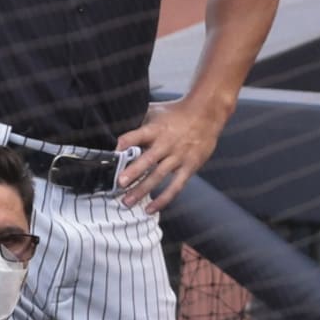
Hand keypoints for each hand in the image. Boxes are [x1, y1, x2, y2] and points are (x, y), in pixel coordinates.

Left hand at [114, 99, 227, 214]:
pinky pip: (175, 186)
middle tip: (119, 183)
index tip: (112, 152)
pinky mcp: (189, 167)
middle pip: (147, 159)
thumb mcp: (155, 111)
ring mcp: (178, 157)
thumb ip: (138, 120)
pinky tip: (151, 208)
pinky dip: (163, 199)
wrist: (206, 113)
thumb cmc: (176, 112)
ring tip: (127, 201)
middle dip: (133, 172)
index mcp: (155, 129)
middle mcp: (166, 143)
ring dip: (142, 190)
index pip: (138, 135)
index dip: (125, 142)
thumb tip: (116, 125)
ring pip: (158, 176)